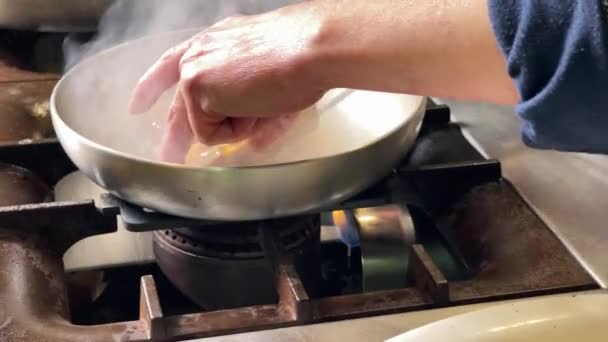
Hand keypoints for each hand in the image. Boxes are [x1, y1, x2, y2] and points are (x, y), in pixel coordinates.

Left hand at [128, 3, 330, 162]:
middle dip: (175, 138)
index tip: (137, 105)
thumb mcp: (271, 85)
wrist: (309, 49)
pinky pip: (211, 133)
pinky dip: (236, 131)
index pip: (173, 64)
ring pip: (203, 123)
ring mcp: (194, 70)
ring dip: (236, 126)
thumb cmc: (302, 59)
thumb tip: (256, 145)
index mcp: (215, 43)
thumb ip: (257, 114)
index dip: (152, 87)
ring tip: (266, 105)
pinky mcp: (197, 89)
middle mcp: (199, 52)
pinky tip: (256, 107)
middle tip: (170, 155)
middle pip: (178, 106)